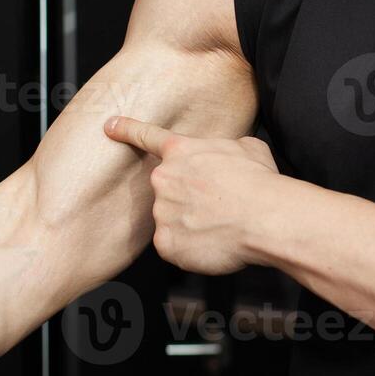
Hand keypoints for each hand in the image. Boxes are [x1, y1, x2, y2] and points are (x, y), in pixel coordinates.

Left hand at [104, 116, 279, 274]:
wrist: (264, 217)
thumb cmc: (259, 183)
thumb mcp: (247, 146)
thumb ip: (224, 149)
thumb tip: (228, 156)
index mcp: (181, 151)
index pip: (146, 136)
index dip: (127, 130)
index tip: (110, 127)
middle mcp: (164, 179)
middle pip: (167, 190)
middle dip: (187, 198)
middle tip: (215, 206)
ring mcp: (161, 212)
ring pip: (171, 219)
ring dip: (190, 224)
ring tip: (220, 225)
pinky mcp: (165, 242)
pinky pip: (173, 246)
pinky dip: (190, 248)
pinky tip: (213, 242)